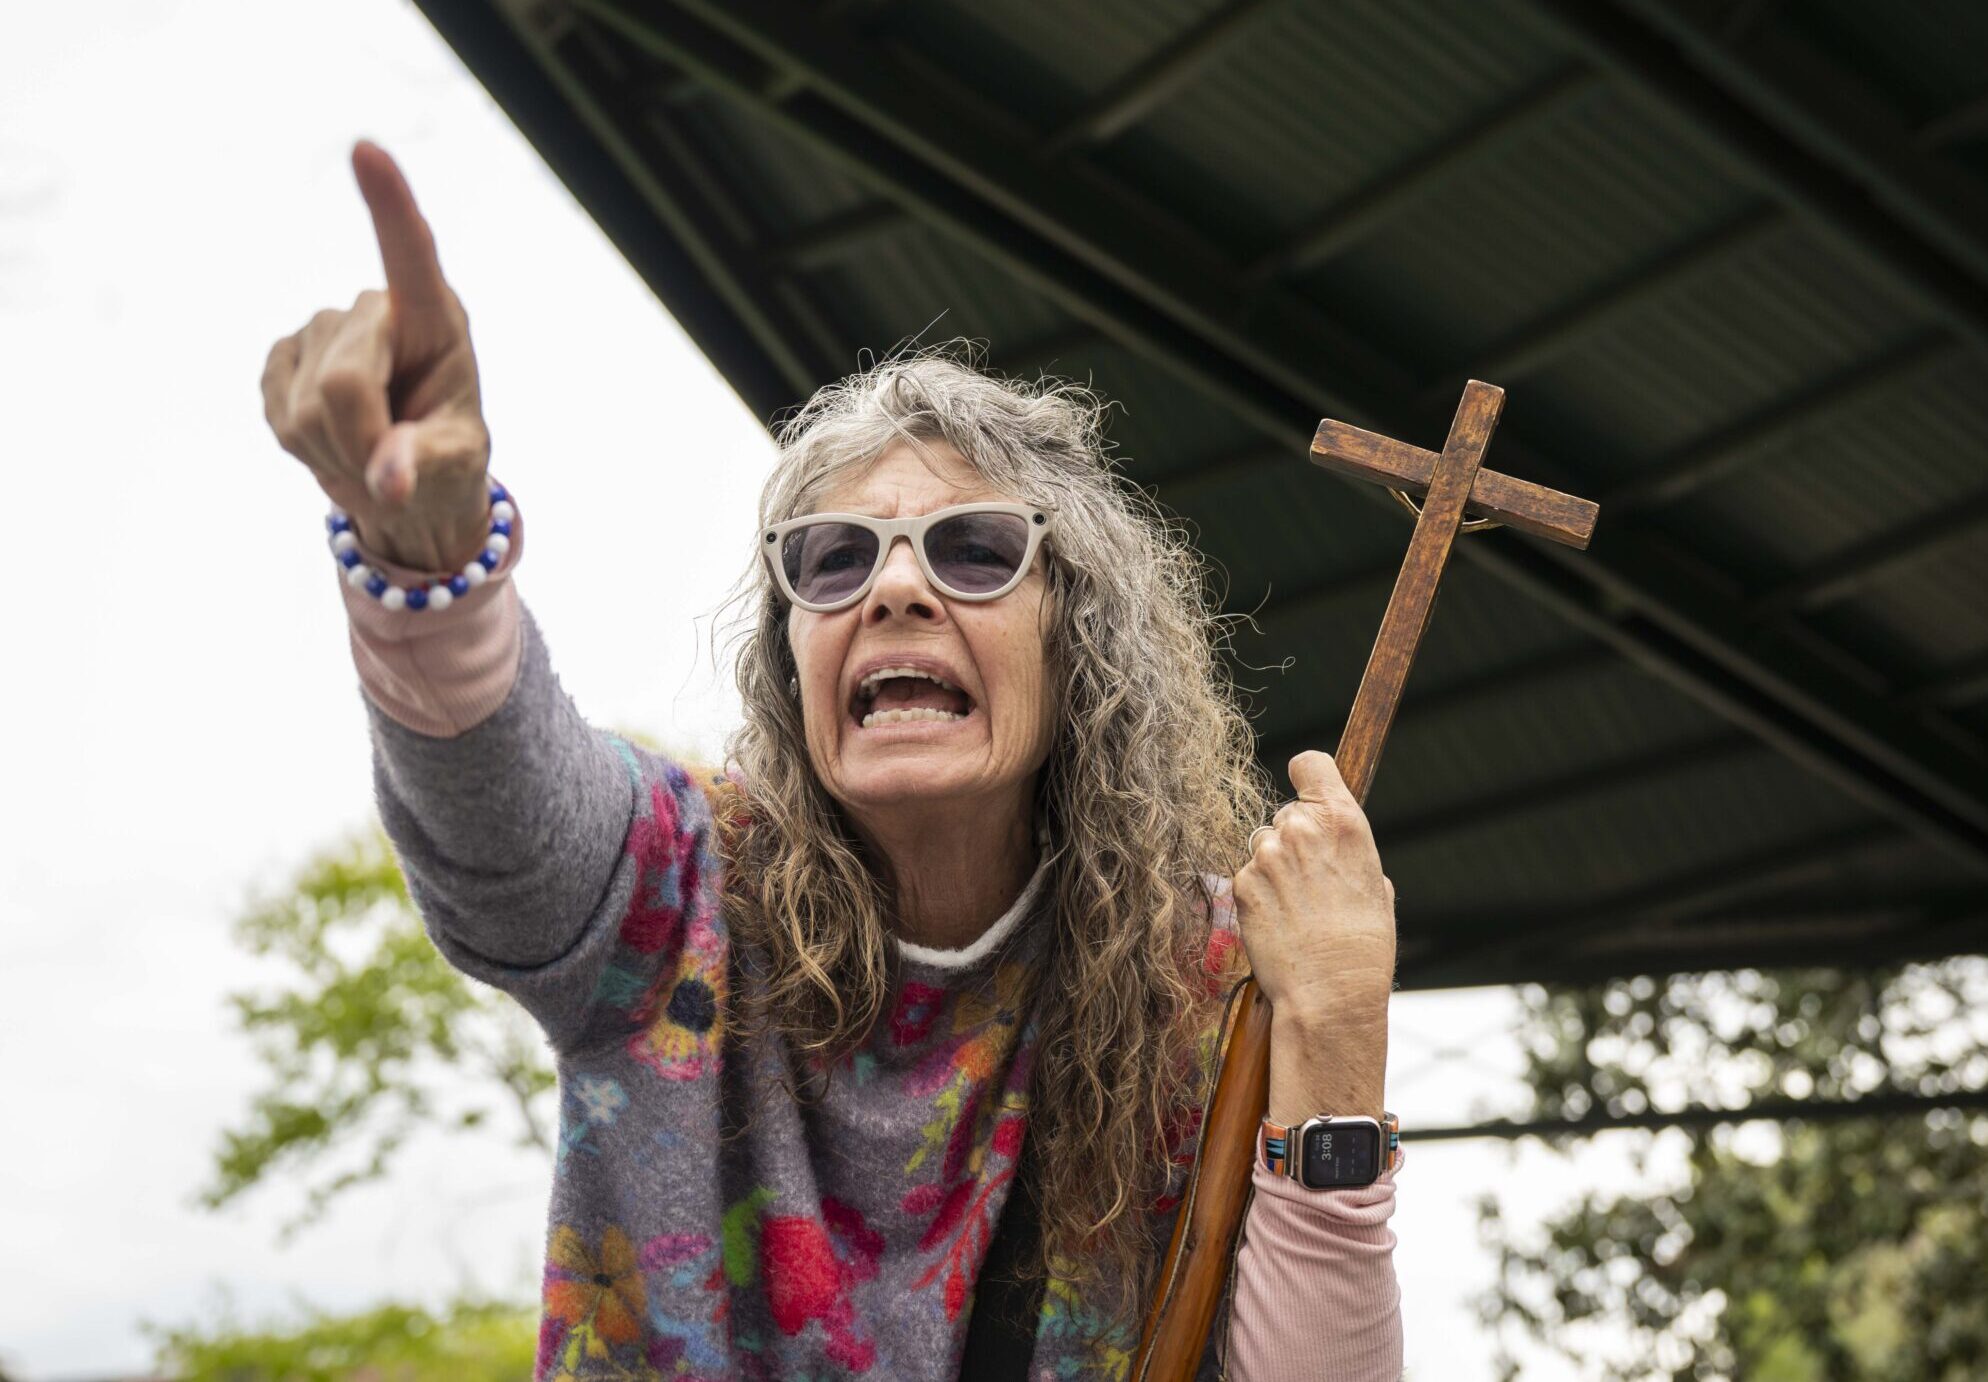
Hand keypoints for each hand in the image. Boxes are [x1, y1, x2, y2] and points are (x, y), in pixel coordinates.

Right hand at [261, 139, 491, 571]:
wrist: (404, 481)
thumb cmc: (445, 462)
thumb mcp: (455, 470)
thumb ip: (426, 467)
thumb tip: (389, 483)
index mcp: (436, 318)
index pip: (411, 253)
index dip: (388, 204)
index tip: (366, 150)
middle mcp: (376, 310)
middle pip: (344, 383)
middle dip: (362, 443)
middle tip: (391, 471)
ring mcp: (322, 329)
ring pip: (307, 408)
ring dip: (336, 450)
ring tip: (368, 451)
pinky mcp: (282, 356)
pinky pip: (276, 412)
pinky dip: (303, 445)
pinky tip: (332, 440)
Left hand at [1235, 750, 1396, 1015]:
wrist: (1330, 992)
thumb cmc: (1362, 946)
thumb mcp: (1376, 887)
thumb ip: (1350, 853)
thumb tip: (1335, 851)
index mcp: (1343, 821)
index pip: (1310, 763)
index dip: (1308, 777)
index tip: (1306, 791)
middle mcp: (1300, 829)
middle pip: (1285, 814)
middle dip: (1293, 840)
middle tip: (1310, 882)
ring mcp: (1266, 855)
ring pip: (1263, 847)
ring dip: (1273, 869)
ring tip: (1297, 909)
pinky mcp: (1241, 883)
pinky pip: (1246, 877)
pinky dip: (1257, 896)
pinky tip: (1279, 923)